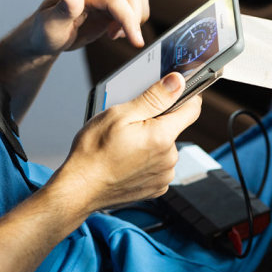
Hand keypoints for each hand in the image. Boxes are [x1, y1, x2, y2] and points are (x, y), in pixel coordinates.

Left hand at [27, 0, 149, 55]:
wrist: (46, 36)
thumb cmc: (45, 32)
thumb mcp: (50, 24)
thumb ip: (63, 6)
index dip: (128, 18)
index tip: (135, 41)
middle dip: (133, 17)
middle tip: (113, 36)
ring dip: (134, 17)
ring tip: (113, 33)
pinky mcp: (112, 1)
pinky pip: (134, 1)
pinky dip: (133, 18)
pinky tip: (115, 30)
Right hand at [55, 73, 201, 211]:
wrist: (80, 188)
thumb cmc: (94, 152)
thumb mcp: (120, 114)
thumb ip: (154, 97)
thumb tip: (177, 82)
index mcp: (163, 137)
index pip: (192, 109)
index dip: (185, 96)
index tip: (174, 92)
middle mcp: (169, 158)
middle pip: (174, 129)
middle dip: (157, 122)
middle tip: (130, 124)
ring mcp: (163, 176)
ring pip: (165, 148)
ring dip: (151, 143)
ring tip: (125, 146)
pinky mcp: (156, 188)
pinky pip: (159, 166)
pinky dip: (147, 161)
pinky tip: (127, 160)